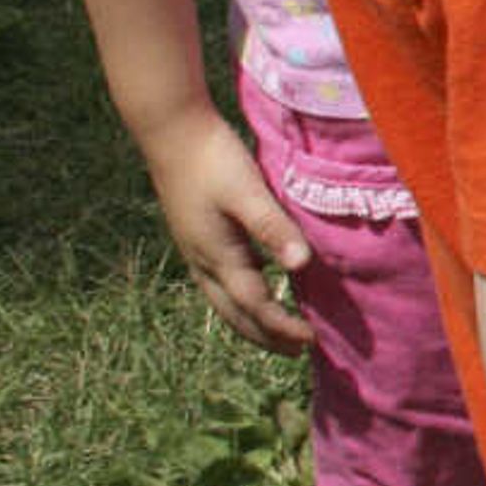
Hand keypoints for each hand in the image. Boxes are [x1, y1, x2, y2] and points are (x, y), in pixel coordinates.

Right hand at [137, 110, 312, 352]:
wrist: (172, 134)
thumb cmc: (213, 160)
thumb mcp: (248, 193)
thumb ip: (274, 228)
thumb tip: (300, 265)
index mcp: (218, 256)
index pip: (256, 306)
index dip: (284, 327)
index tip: (313, 340)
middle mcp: (204, 262)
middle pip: (236, 314)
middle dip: (266, 336)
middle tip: (297, 352)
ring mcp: (196, 252)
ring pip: (225, 302)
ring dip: (252, 321)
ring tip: (278, 332)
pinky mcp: (196, 239)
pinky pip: (220, 283)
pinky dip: (241, 298)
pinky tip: (257, 289)